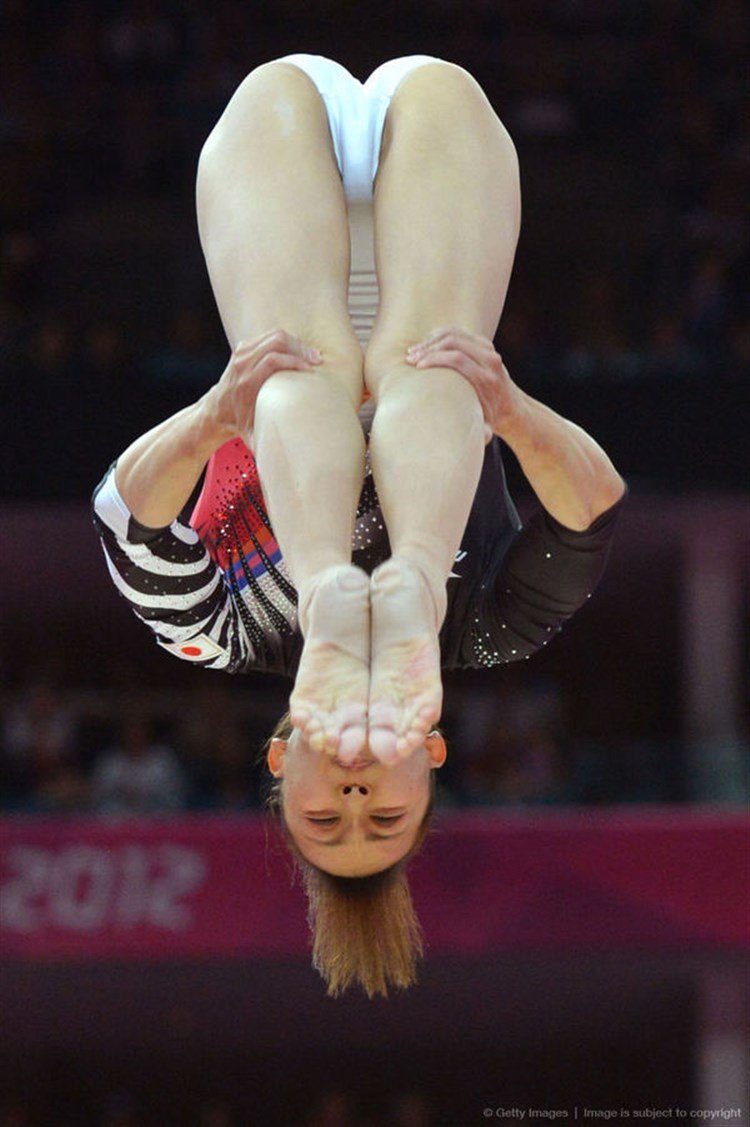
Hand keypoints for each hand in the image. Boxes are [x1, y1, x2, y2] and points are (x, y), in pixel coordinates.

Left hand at [205, 328, 322, 441]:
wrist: (216, 411)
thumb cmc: (240, 424)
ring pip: (274, 335)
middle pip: (276, 341)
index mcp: (246, 383)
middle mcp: (242, 365)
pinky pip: (269, 336)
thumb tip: (289, 462)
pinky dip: (285, 341)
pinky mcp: (242, 348)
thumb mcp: (254, 437)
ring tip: (310, 355)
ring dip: (295, 343)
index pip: (273, 360)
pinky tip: (296, 352)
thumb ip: (269, 445)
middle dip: (300, 348)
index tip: (311, 370)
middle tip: (316, 359)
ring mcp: (241, 353)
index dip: (295, 361)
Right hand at [405, 327, 519, 442]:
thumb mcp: (485, 427)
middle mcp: (490, 361)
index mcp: (487, 379)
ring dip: (430, 340)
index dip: (435, 359)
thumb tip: (479, 438)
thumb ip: (481, 432)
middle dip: (428, 348)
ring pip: (454, 334)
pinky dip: (438, 336)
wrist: (511, 407)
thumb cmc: (490, 420)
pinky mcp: (484, 344)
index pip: (458, 359)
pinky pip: (458, 332)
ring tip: (413, 352)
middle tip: (410, 359)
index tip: (417, 367)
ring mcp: (488, 350)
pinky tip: (425, 346)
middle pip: (454, 342)